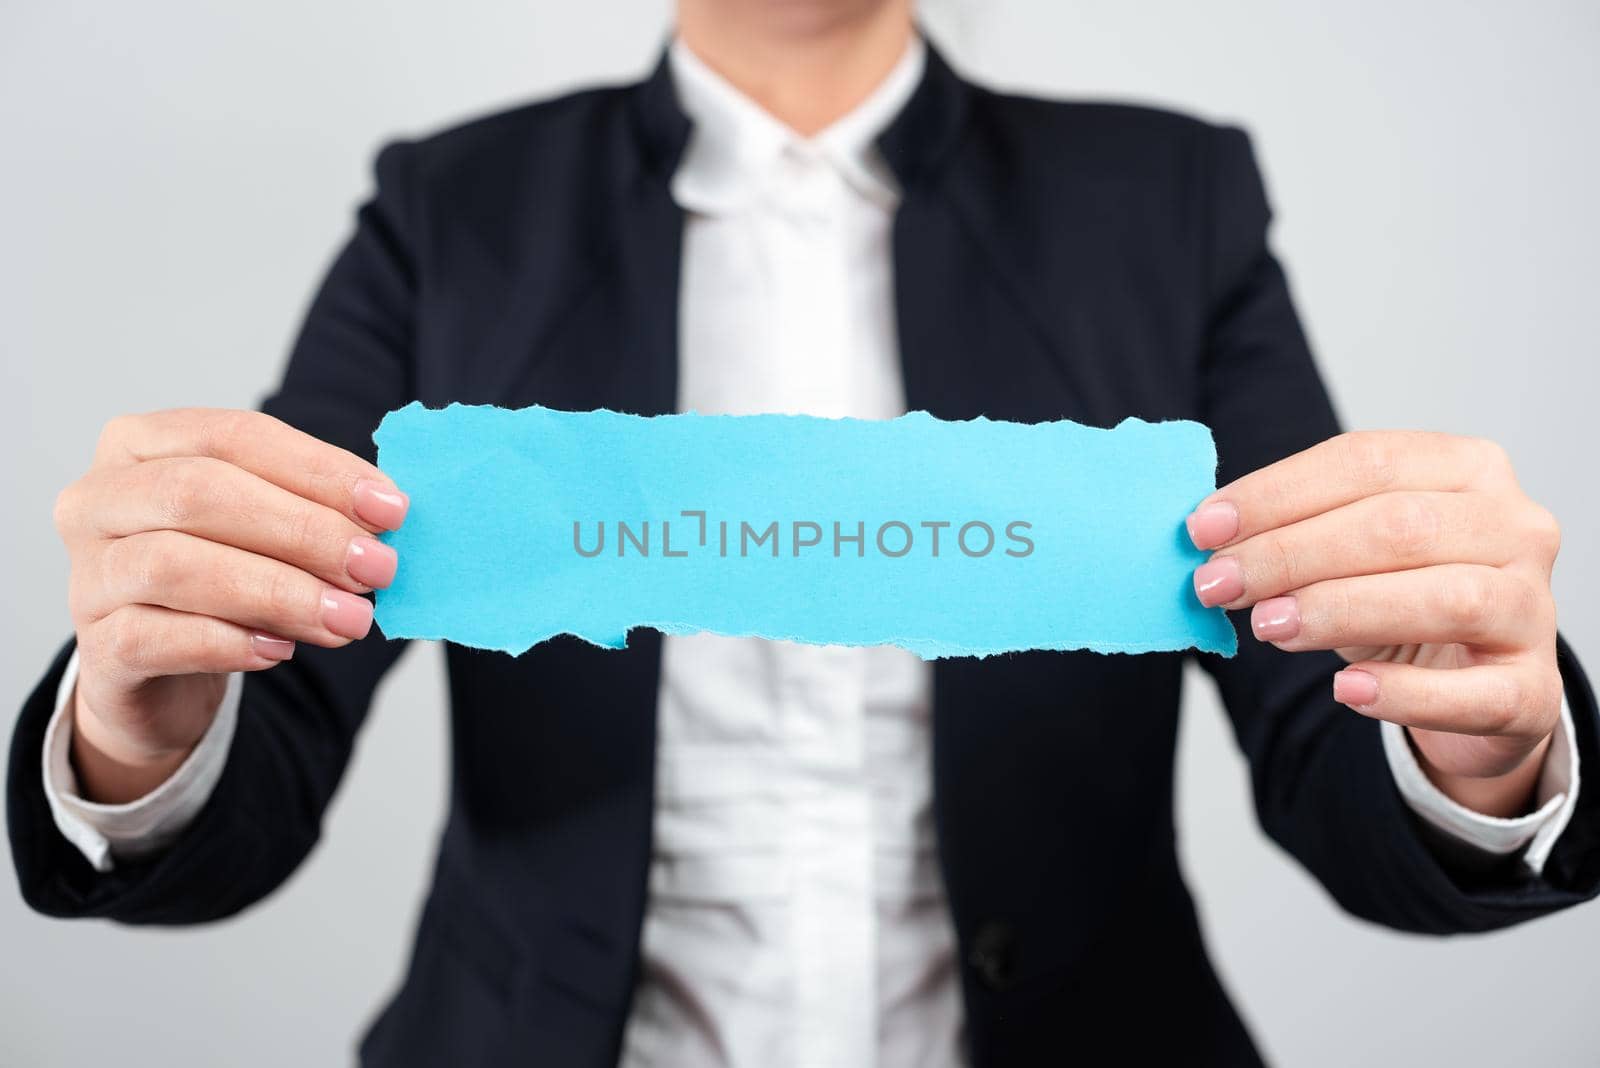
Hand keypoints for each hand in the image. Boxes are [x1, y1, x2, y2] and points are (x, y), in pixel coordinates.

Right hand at [54, 409, 408, 801]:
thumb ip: (317, 510)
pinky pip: (154, 638)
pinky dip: (227, 642)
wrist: (160, 672)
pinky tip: (280, 649)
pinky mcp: (95, 649)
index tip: (392, 509)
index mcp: (143, 445)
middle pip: (201, 494)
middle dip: (303, 531)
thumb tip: (388, 514)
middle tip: (377, 569)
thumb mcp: (269, 530)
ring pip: (175, 566)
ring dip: (278, 592)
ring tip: (349, 619)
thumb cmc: (224, 577)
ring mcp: (89, 574)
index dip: (319, 469)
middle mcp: (100, 500)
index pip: (236, 437)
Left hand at [1186, 431, 1562, 816]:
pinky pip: (1475, 693)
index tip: (1203, 529)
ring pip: (1446, 599)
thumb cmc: (1396, 595)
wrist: (1471, 682)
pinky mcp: (1534, 690)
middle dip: (1291, 554)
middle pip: (1398, 527)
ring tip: (1266, 626)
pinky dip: (1405, 694)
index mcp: (1466, 469)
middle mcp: (1514, 527)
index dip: (1277, 493)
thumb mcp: (1344, 549)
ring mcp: (1533, 609)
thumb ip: (1289, 531)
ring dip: (1340, 610)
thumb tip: (1203, 535)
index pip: (1367, 461)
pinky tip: (1346, 690)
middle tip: (1217, 584)